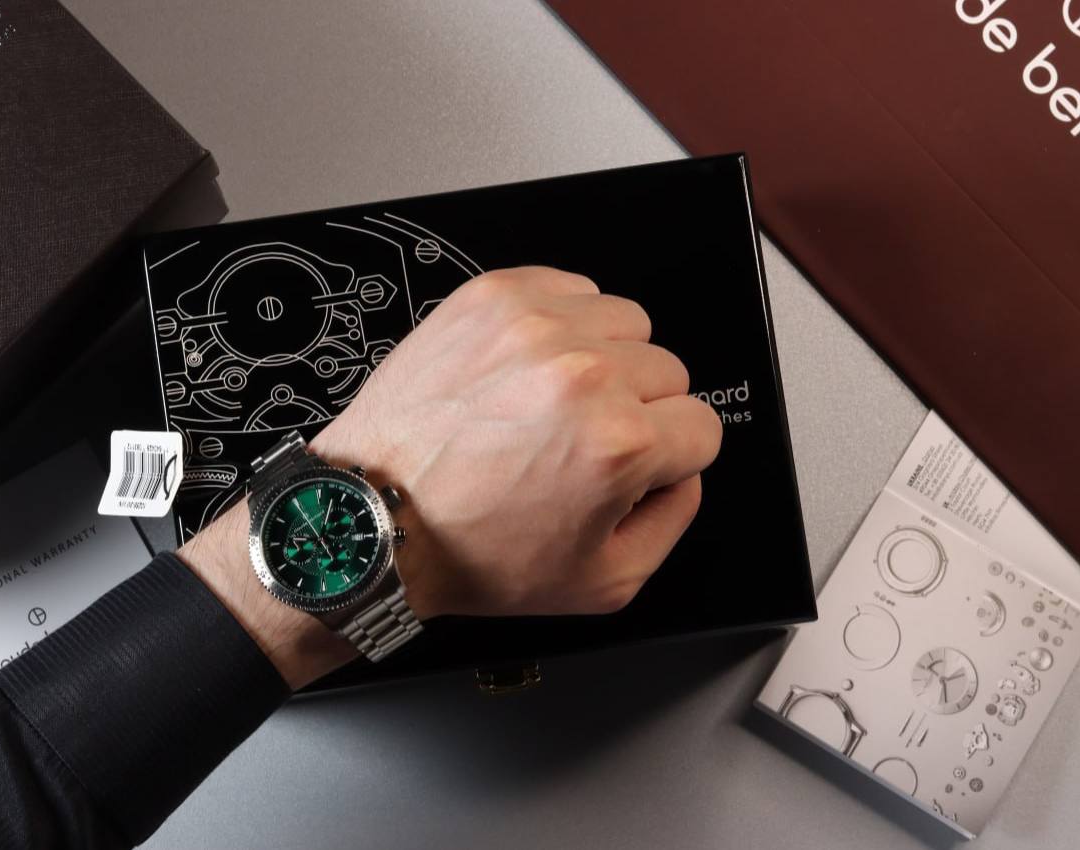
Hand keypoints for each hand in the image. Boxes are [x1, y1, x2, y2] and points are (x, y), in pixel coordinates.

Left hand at [316, 266, 721, 617]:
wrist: (377, 518)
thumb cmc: (471, 550)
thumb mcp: (602, 582)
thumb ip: (672, 521)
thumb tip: (684, 471)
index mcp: (619, 443)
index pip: (702, 425)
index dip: (670, 458)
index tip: (631, 467)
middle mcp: (584, 374)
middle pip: (669, 371)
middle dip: (638, 411)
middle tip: (580, 444)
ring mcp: (535, 326)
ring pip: (626, 323)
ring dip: (605, 359)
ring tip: (552, 402)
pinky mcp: (494, 297)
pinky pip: (573, 288)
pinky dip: (563, 323)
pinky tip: (528, 368)